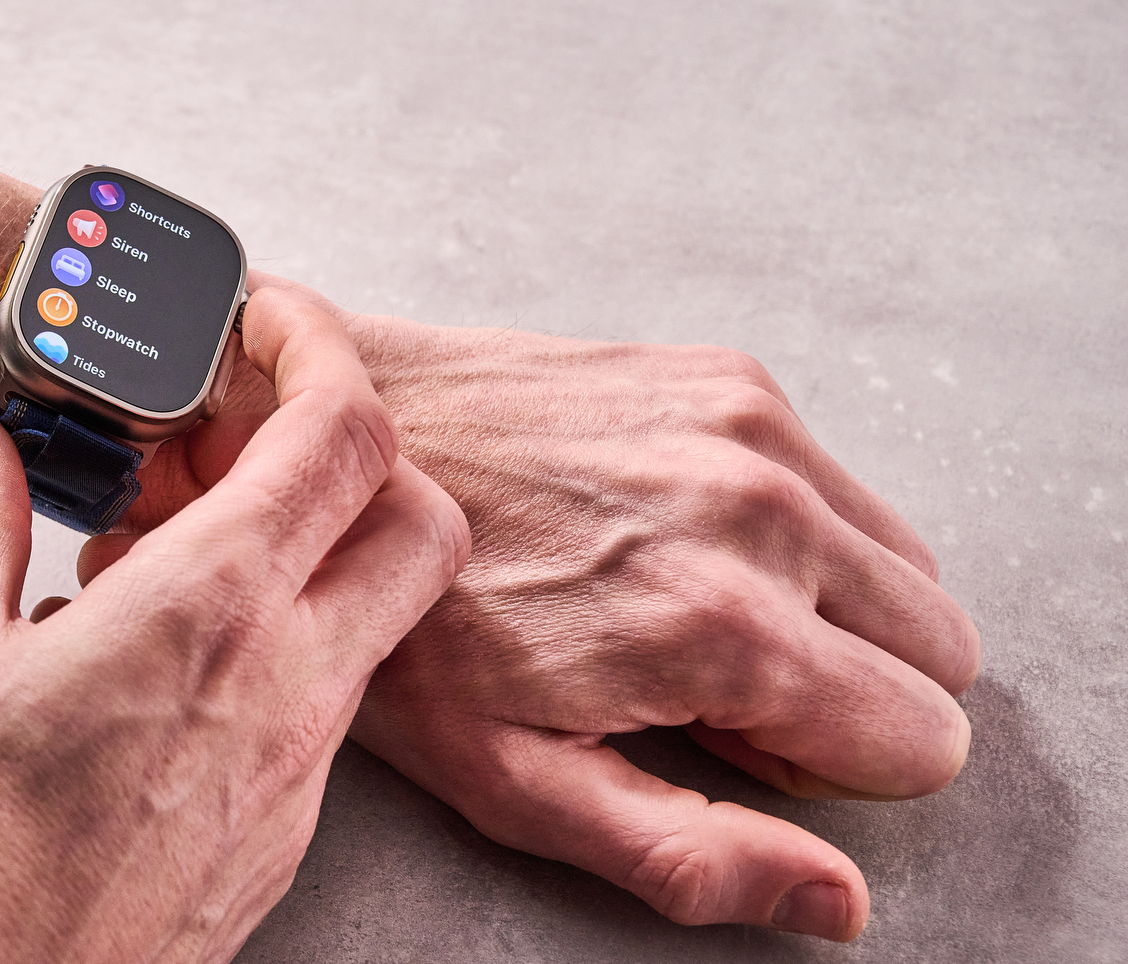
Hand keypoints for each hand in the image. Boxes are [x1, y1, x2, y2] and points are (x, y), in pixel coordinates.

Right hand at [0, 288, 467, 963]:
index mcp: (203, 618)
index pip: (343, 439)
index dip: (322, 350)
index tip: (269, 321)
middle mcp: (285, 689)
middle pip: (420, 519)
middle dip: (360, 449)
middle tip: (247, 434)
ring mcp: (298, 771)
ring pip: (379, 612)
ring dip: (314, 548)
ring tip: (172, 545)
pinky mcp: (283, 831)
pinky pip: (326, 700)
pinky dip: (283, 639)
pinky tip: (167, 653)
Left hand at [101, 274, 979, 942]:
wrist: (336, 442)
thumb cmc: (403, 616)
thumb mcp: (515, 776)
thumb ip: (687, 850)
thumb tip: (836, 900)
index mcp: (719, 625)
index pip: (921, 740)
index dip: (829, 766)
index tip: (730, 738)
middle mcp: (757, 509)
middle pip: (938, 648)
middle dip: (847, 687)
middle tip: (709, 682)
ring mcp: (746, 425)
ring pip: (901, 564)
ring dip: (827, 604)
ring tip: (681, 606)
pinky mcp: (721, 374)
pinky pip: (838, 483)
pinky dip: (789, 526)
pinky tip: (666, 535)